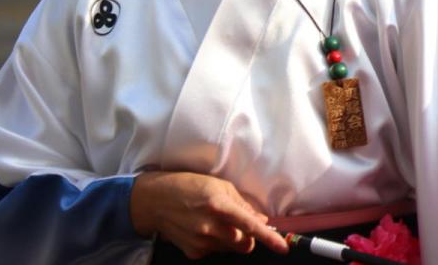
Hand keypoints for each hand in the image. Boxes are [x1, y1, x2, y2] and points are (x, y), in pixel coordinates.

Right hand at [130, 171, 287, 258]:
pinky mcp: (193, 253)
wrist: (154, 201)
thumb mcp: (218, 185)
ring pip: (231, 249)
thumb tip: (262, 219)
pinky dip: (215, 243)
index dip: (269, 237)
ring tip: (214, 222)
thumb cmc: (188, 185)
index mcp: (219, 206)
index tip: (283, 247)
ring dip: (230, 239)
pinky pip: (215, 251)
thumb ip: (242, 204)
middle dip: (248, 237)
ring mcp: (201, 243)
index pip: (250, 226)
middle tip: (238, 223)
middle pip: (245, 244)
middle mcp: (210, 228)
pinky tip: (201, 228)